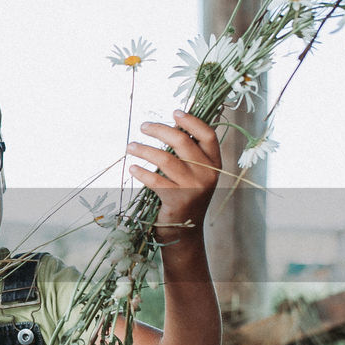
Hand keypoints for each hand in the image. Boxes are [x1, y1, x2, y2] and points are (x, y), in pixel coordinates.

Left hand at [126, 110, 221, 240]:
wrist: (185, 232)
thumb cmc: (187, 196)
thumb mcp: (196, 174)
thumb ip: (190, 153)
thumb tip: (170, 125)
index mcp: (214, 164)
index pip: (208, 135)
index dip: (191, 121)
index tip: (174, 112)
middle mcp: (207, 174)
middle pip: (182, 141)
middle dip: (160, 130)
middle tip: (143, 126)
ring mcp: (193, 188)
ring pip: (165, 159)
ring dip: (144, 149)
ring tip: (130, 146)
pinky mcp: (177, 200)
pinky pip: (155, 180)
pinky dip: (141, 172)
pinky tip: (133, 168)